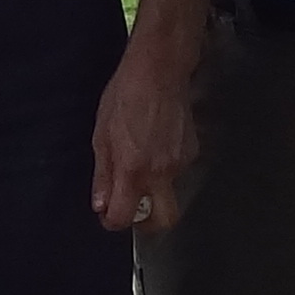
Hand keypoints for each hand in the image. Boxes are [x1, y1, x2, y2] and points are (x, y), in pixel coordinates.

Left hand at [89, 46, 196, 232]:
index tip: (107, 215)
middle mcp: (161, 173)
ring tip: (141, 160)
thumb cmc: (125, 96)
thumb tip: (101, 204)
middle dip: (148, 224)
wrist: (160, 69)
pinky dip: (165, 168)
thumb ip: (103, 174)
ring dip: (154, 189)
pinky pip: (177, 171)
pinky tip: (156, 143)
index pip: (124, 216)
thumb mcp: (101, 135)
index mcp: (133, 170)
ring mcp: (180, 163)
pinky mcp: (193, 151)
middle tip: (134, 211)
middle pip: (164, 221)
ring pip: (170, 192)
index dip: (112, 222)